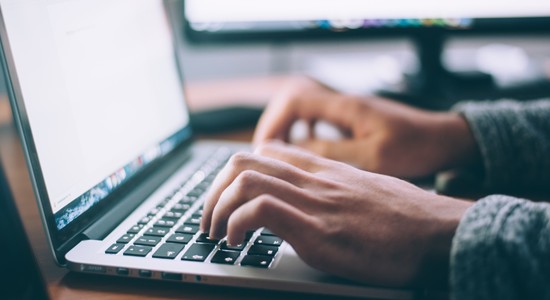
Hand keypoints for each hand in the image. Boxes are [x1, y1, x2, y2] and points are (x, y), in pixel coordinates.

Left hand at [201, 142, 471, 286]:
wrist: (442, 233)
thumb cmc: (408, 219)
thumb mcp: (366, 192)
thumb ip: (335, 189)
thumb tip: (314, 203)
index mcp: (325, 170)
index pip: (266, 151)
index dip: (235, 173)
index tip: (227, 198)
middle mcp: (315, 179)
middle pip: (243, 161)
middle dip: (214, 191)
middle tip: (210, 219)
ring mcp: (315, 202)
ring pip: (244, 180)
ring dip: (217, 208)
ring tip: (216, 233)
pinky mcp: (319, 231)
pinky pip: (260, 210)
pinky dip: (236, 224)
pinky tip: (237, 243)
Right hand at [253, 76, 479, 177]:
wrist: (445, 140)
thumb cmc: (416, 147)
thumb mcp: (373, 157)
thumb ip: (332, 153)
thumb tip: (294, 152)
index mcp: (346, 107)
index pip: (294, 100)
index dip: (274, 123)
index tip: (265, 149)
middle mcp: (343, 103)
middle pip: (293, 102)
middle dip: (275, 126)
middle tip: (266, 155)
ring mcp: (348, 110)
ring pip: (304, 111)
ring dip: (288, 130)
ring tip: (280, 156)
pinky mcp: (354, 120)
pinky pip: (318, 120)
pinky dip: (305, 133)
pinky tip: (306, 152)